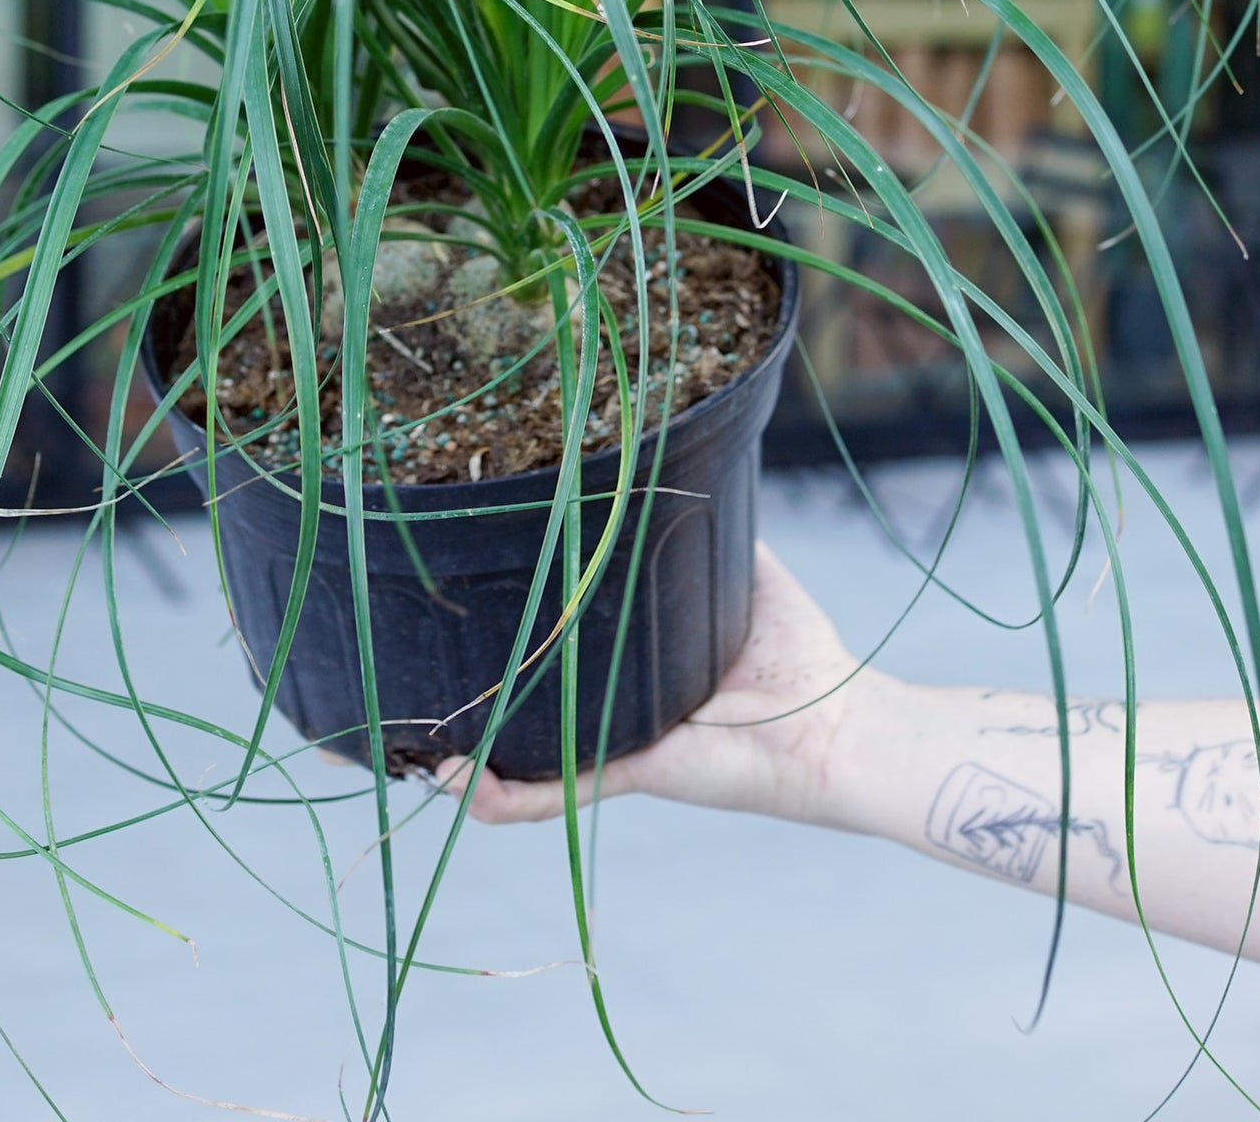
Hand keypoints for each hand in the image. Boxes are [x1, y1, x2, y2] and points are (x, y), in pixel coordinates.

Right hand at [438, 542, 881, 826]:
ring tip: (422, 748)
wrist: (838, 720)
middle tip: (422, 681)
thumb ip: (703, 530)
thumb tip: (677, 461)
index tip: (467, 609)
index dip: (513, 640)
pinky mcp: (632, 770)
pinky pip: (556, 791)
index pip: (560, 654)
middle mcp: (615, 708)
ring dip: (470, 758)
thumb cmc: (798, 650)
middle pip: (530, 709)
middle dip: (473, 706)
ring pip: (525, 760)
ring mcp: (616, 744)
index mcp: (633, 665)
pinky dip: (504, 797)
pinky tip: (460, 784)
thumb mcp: (740, 572)